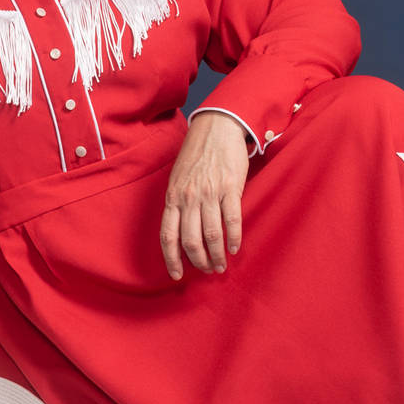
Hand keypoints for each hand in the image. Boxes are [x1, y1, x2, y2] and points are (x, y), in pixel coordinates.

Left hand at [161, 112, 251, 278]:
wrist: (217, 128)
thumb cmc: (197, 154)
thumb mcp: (178, 178)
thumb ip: (178, 202)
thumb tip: (180, 229)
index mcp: (173, 197)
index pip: (168, 235)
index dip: (171, 259)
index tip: (177, 274)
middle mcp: (188, 198)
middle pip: (190, 240)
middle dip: (198, 261)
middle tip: (207, 270)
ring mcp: (209, 194)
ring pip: (211, 235)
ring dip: (217, 256)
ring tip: (221, 265)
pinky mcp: (230, 188)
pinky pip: (231, 220)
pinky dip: (234, 238)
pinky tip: (235, 248)